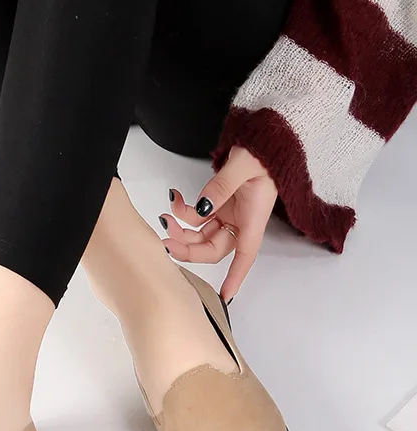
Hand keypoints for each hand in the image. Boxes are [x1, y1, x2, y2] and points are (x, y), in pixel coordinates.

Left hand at [160, 147, 276, 300]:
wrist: (266, 133)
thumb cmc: (263, 150)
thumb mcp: (243, 164)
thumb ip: (221, 186)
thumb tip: (202, 208)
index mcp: (253, 217)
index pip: (245, 255)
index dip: (235, 277)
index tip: (225, 296)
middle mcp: (241, 221)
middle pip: (213, 248)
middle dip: (188, 248)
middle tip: (166, 241)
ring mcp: (229, 213)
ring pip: (201, 236)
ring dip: (181, 230)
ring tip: (166, 215)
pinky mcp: (219, 204)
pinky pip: (197, 217)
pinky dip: (183, 212)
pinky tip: (175, 199)